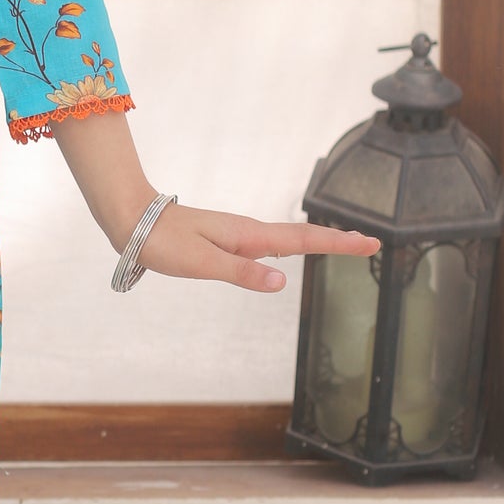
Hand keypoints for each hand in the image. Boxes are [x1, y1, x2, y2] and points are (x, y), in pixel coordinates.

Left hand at [132, 202, 379, 295]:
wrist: (133, 221)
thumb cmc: (164, 243)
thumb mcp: (202, 264)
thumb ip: (242, 273)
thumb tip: (281, 283)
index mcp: (248, 236)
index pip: (303, 241)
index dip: (337, 243)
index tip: (370, 243)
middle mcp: (248, 233)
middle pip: (302, 238)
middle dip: (337, 241)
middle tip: (371, 245)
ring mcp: (238, 235)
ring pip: (287, 239)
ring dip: (318, 241)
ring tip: (345, 245)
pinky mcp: (227, 240)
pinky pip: (269, 243)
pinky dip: (292, 245)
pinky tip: (293, 252)